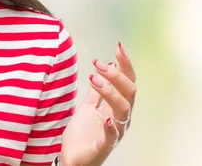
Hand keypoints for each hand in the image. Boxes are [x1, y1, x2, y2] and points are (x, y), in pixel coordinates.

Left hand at [59, 42, 135, 165]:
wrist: (72, 157)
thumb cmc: (83, 133)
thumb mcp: (88, 105)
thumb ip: (98, 89)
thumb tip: (107, 65)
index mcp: (118, 106)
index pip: (128, 81)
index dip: (125, 64)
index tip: (119, 46)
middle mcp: (121, 118)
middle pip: (129, 92)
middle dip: (115, 75)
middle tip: (97, 64)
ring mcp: (115, 132)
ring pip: (123, 109)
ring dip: (110, 92)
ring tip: (95, 79)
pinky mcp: (105, 146)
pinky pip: (112, 136)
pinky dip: (111, 126)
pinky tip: (107, 117)